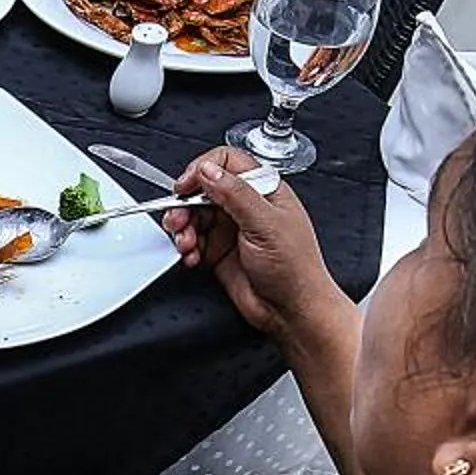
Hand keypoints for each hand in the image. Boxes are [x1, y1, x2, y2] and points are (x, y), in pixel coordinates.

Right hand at [165, 147, 348, 338]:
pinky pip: (193, 241)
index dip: (202, 170)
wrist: (292, 311)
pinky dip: (186, 248)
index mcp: (263, 190)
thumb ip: (235, 194)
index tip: (187, 186)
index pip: (227, 163)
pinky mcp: (219, 252)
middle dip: (185, 203)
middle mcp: (246, 206)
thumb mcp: (266, 225)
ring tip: (186, 243)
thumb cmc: (296, 269)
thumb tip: (208, 170)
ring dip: (183, 228)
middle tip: (179, 219)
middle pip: (203, 190)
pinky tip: (192, 256)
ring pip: (194, 215)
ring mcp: (231, 229)